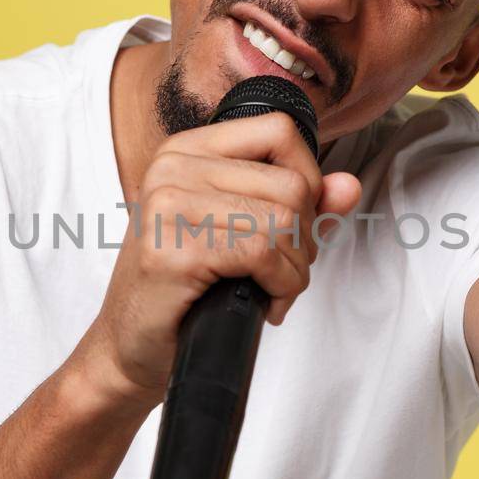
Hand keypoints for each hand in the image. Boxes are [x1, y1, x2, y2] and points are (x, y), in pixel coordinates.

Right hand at [77, 111, 360, 412]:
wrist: (130, 346)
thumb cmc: (185, 289)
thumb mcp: (242, 232)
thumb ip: (297, 205)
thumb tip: (348, 186)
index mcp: (187, 150)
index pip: (280, 132)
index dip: (309, 181)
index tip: (294, 225)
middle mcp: (173, 166)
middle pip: (291, 183)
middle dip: (303, 239)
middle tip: (278, 273)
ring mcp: (169, 204)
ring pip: (283, 220)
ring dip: (293, 269)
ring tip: (268, 289)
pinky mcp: (174, 248)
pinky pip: (263, 253)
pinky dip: (280, 285)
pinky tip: (263, 303)